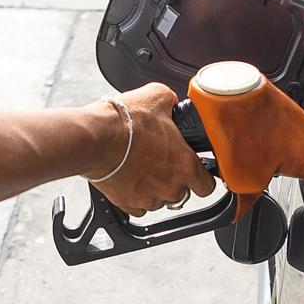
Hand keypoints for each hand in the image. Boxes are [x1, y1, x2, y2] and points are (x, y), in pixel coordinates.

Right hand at [88, 83, 217, 216]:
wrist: (95, 138)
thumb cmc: (125, 121)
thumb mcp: (158, 96)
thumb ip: (172, 103)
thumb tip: (170, 104)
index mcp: (185, 165)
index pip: (207, 186)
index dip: (202, 178)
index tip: (196, 172)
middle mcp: (170, 186)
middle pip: (182, 193)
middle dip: (175, 180)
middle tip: (162, 162)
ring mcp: (148, 198)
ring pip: (159, 200)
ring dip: (155, 188)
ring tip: (141, 166)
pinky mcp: (126, 203)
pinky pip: (138, 207)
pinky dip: (135, 196)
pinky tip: (129, 177)